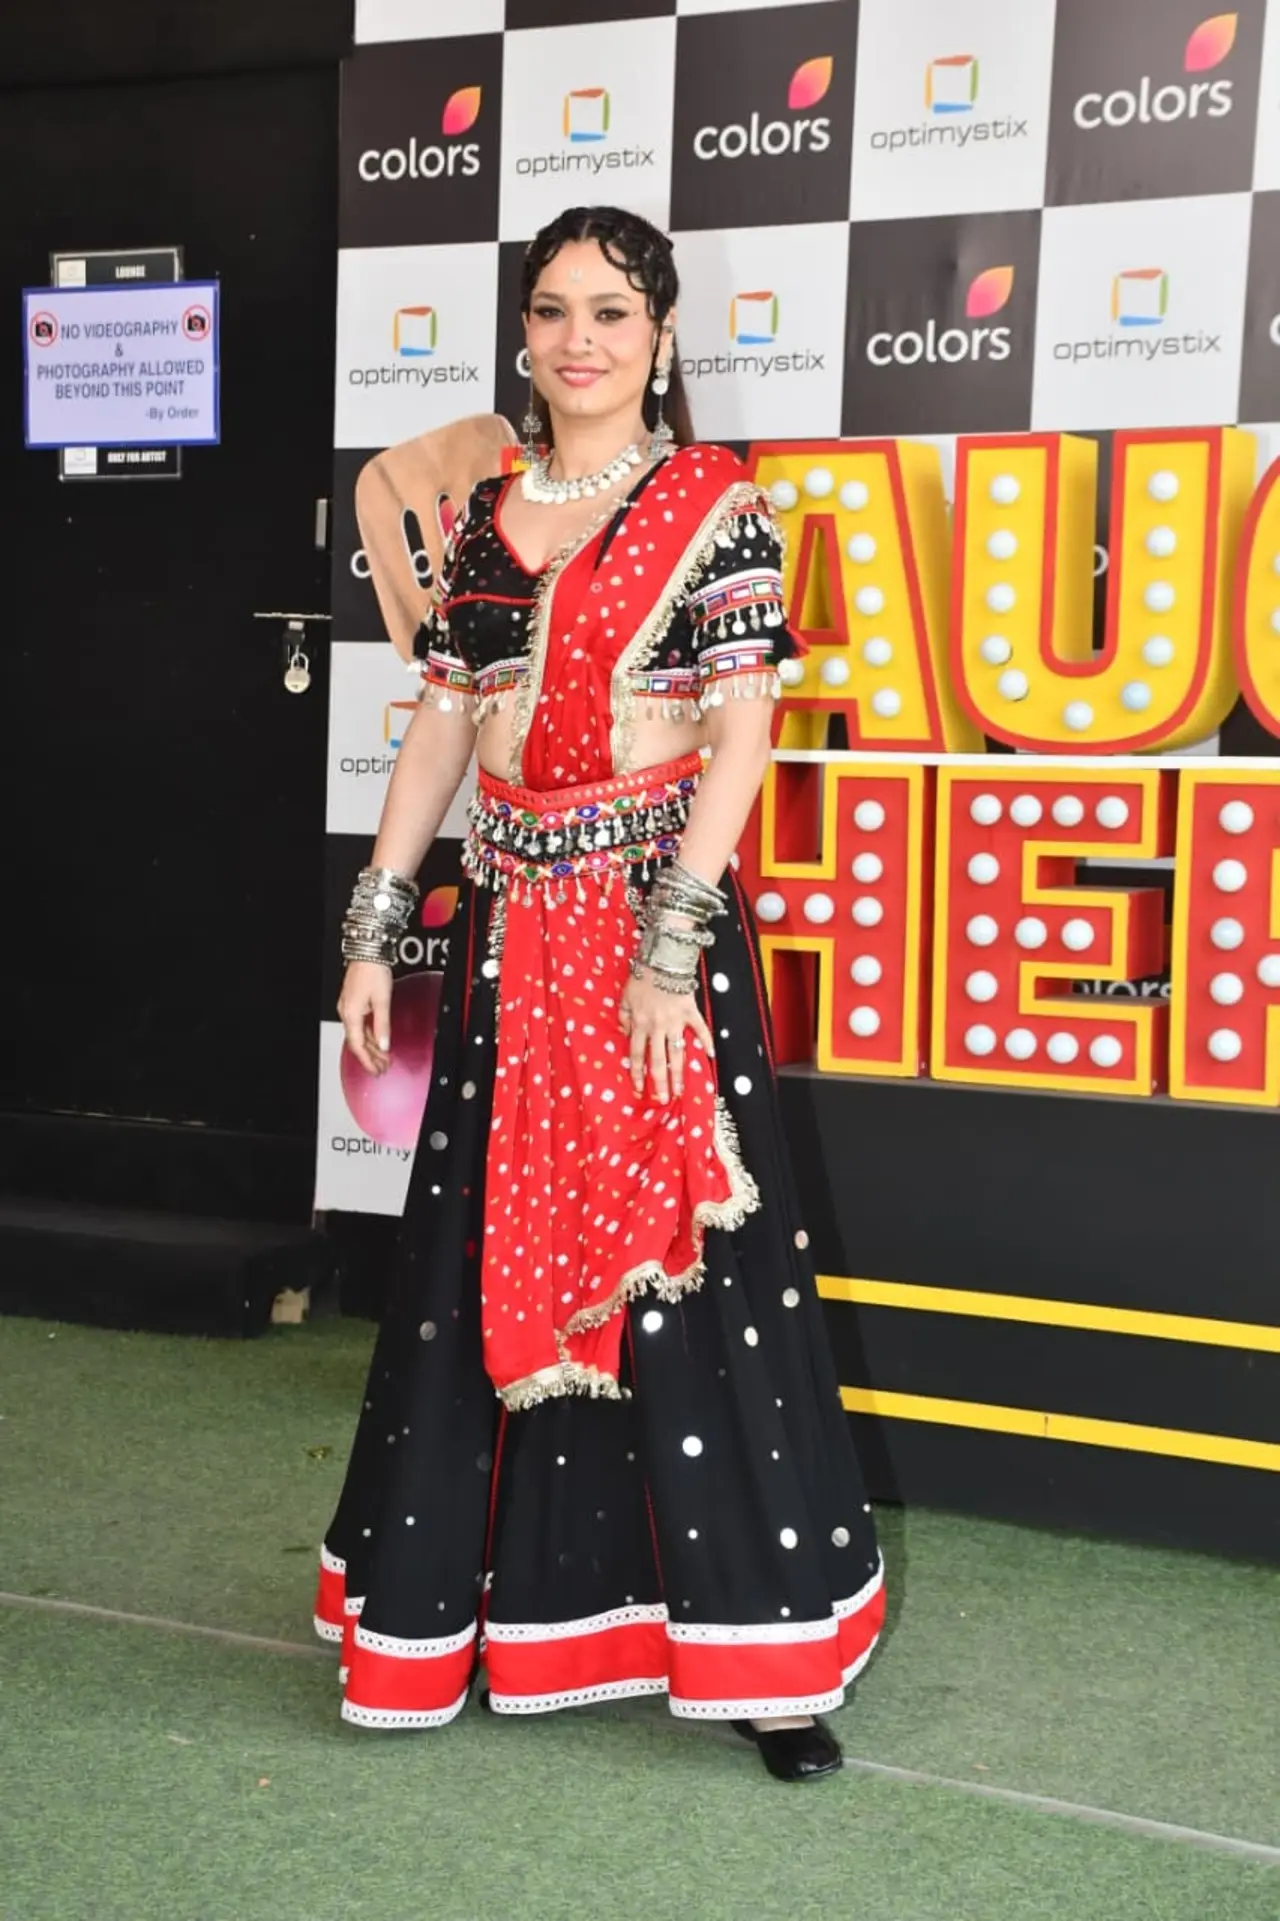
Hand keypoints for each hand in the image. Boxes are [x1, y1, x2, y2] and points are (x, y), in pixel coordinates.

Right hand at [338, 961, 392, 1075]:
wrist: (367, 951)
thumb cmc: (372, 971)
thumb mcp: (382, 1001)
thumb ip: (383, 1025)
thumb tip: (384, 1045)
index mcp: (351, 1015)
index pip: (358, 1046)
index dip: (368, 1061)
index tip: (377, 1071)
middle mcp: (346, 1012)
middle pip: (358, 1042)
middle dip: (371, 1057)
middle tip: (383, 1067)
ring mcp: (349, 1007)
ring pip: (360, 1033)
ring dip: (372, 1046)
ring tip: (384, 1057)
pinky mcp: (354, 1001)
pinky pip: (361, 1024)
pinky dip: (371, 1034)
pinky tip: (379, 1039)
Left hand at [618, 968, 715, 1103]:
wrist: (662, 960)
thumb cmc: (641, 977)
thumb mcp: (625, 997)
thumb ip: (623, 1017)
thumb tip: (624, 1033)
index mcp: (639, 1024)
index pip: (636, 1055)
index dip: (637, 1074)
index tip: (639, 1090)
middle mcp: (657, 1027)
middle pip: (657, 1060)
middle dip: (659, 1082)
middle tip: (662, 1100)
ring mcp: (675, 1021)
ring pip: (677, 1053)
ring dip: (678, 1074)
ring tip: (680, 1091)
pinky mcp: (691, 1012)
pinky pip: (700, 1029)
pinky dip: (706, 1041)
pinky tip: (710, 1056)